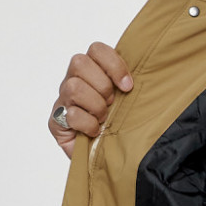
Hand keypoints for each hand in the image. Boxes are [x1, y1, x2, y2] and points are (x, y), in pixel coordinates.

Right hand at [48, 42, 132, 157]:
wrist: (105, 156)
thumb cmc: (119, 126)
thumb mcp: (129, 101)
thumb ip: (130, 84)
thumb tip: (150, 73)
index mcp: (93, 70)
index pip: (96, 49)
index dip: (113, 65)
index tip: (128, 86)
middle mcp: (74, 80)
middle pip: (79, 63)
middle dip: (102, 85)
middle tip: (111, 103)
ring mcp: (62, 99)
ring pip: (74, 87)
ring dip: (96, 105)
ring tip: (103, 118)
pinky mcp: (55, 121)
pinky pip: (69, 114)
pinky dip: (88, 124)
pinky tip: (95, 131)